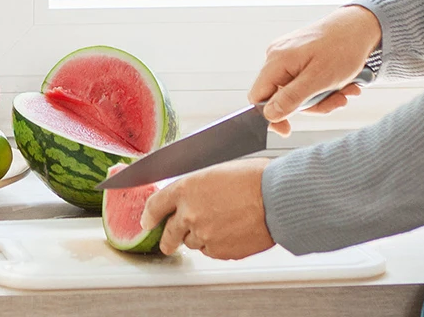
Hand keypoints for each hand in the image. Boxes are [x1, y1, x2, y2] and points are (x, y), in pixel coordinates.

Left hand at [141, 157, 275, 259]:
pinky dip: (216, 244)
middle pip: (168, 234)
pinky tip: (230, 232)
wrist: (276, 199)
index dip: (149, 215)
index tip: (147, 221)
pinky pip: (211, 251)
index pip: (155, 205)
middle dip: (168, 239)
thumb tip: (186, 197)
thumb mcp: (214, 172)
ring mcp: (204, 235)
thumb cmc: (252, 179)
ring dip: (198, 237)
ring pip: (192, 243)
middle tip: (170, 241)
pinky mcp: (220, 251)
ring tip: (218, 225)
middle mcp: (189, 214)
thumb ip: (194, 188)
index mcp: (185, 189)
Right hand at [249, 4, 380, 135]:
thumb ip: (291, 98)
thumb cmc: (342, 48)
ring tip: (345, 91)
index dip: (271, 116)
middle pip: (280, 96)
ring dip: (322, 97)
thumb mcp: (318, 79)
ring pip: (296, 90)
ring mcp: (288, 56)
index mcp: (277, 60)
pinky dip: (323, 86)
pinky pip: (305, 80)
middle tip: (335, 102)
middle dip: (309, 105)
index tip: (288, 129)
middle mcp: (277, 56)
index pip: (258, 96)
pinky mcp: (300, 56)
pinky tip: (342, 84)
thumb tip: (270, 115)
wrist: (359, 26)